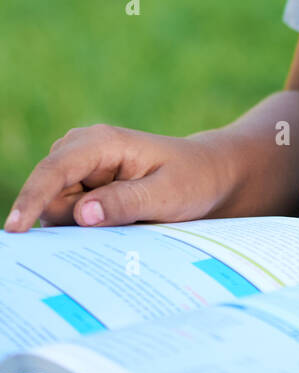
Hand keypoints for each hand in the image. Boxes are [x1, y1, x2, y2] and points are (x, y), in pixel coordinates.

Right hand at [3, 124, 241, 232]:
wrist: (207, 174)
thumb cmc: (192, 179)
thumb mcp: (168, 194)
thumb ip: (126, 202)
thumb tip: (81, 214)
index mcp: (103, 142)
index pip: (55, 169)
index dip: (32, 199)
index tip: (15, 230)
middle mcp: (83, 149)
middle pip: (51, 198)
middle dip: (72, 222)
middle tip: (124, 223)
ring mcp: (80, 168)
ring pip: (57, 212)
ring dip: (84, 227)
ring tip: (130, 219)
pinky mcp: (81, 186)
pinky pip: (67, 217)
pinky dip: (87, 228)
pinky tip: (120, 222)